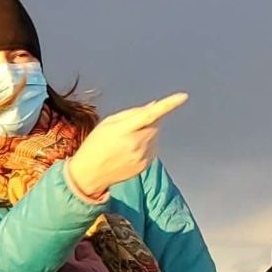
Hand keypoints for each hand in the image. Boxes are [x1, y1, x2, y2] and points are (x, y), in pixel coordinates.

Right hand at [66, 93, 186, 199]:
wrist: (89, 174)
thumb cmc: (96, 145)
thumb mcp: (108, 123)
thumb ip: (132, 113)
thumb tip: (154, 106)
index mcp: (124, 131)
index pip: (150, 114)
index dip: (168, 104)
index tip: (183, 97)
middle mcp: (136, 144)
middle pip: (155, 124)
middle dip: (148, 120)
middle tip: (129, 127)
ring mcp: (142, 156)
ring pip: (155, 135)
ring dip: (147, 133)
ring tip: (126, 142)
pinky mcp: (145, 165)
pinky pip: (153, 148)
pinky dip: (146, 145)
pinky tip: (129, 151)